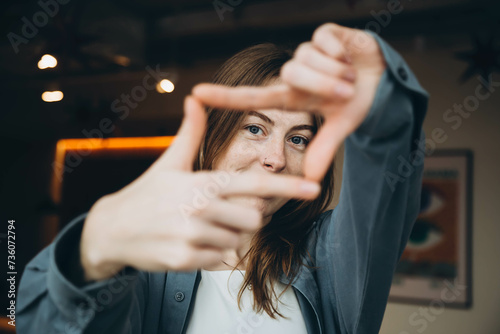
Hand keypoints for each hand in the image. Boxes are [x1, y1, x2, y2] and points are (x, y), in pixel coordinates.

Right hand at [80, 97, 320, 280]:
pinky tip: (190, 243)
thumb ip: (190, 133)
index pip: (253, 186)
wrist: (112, 229)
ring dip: (226, 237)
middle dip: (243, 218)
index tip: (314, 188)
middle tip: (218, 214)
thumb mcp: (169, 162)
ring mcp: (192, 236)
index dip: (286, 187)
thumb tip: (195, 98)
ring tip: (199, 228)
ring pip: (237, 241)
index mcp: (203, 182)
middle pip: (253, 220)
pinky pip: (220, 260)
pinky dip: (212, 254)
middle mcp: (201, 208)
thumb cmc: (147, 193)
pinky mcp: (184, 260)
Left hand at [192, 23, 385, 181]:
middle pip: (291, 73)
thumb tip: (309, 179)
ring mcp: (307, 53)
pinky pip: (324, 40)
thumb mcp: (342, 127)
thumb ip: (324, 148)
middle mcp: (295, 75)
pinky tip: (348, 56)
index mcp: (294, 98)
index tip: (196, 93)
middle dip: (324, 83)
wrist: (384, 79)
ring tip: (351, 77)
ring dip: (337, 70)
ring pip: (308, 57)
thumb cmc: (357, 102)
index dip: (226, 96)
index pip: (254, 97)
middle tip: (347, 92)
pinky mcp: (323, 33)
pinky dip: (342, 52)